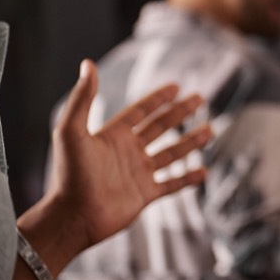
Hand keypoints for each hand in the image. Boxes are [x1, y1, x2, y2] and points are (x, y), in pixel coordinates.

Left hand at [44, 59, 211, 250]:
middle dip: (180, 113)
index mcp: (113, 135)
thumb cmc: (69, 173)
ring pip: (171, 154)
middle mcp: (128, 152)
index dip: (157, 99)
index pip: (140, 111)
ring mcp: (138, 174)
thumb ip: (83, 98)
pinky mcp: (145, 195)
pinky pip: (172, 184)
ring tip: (210, 131)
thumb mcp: (71, 131)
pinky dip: (188, 179)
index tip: (176, 86)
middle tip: (200, 99)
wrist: (73, 216)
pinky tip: (203, 171)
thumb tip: (88, 63)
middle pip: (160, 127)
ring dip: (190, 142)